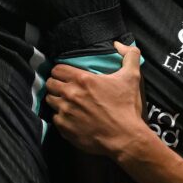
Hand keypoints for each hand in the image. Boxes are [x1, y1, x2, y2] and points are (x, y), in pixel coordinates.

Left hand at [45, 42, 143, 158]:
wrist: (125, 138)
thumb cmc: (126, 107)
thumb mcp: (132, 77)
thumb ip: (128, 55)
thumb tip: (119, 44)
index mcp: (82, 80)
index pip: (57, 69)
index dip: (61, 71)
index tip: (66, 76)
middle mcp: (70, 94)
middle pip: (50, 84)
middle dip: (56, 85)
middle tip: (66, 89)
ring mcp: (65, 112)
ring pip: (50, 100)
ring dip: (57, 100)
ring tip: (67, 103)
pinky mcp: (64, 128)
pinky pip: (54, 118)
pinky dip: (61, 118)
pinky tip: (71, 118)